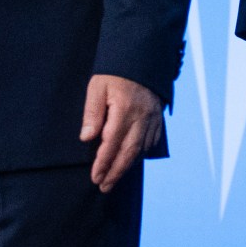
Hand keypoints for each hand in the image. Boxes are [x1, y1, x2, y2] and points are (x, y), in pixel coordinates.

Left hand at [80, 75, 162, 192]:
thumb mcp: (97, 88)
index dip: (104, 162)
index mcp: (124, 110)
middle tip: (104, 187)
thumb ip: (92, 113)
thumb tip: (87, 138)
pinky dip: (140, 155)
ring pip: (141, 150)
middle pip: (129, 152)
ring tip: (113, 179)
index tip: (95, 177)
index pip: (112, 143)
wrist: (142, 59)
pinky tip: (131, 162)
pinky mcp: (158, 118)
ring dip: (127, 167)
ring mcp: (152, 119)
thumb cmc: (114, 73)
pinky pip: (151, 142)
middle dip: (115, 172)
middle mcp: (142, 118)